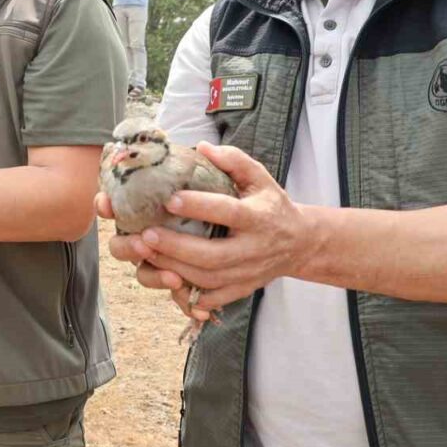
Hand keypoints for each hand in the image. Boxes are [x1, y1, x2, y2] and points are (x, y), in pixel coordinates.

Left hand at [108, 142, 318, 315]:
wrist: (300, 243)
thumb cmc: (270, 205)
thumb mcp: (260, 177)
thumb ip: (234, 160)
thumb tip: (202, 147)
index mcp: (259, 217)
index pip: (229, 212)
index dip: (199, 207)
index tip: (169, 199)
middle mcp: (254, 248)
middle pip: (213, 256)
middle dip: (176, 247)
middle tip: (146, 234)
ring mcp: (248, 273)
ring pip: (208, 279)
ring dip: (174, 268)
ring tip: (145, 252)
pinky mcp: (241, 289)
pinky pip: (212, 298)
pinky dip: (187, 294)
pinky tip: (164, 277)